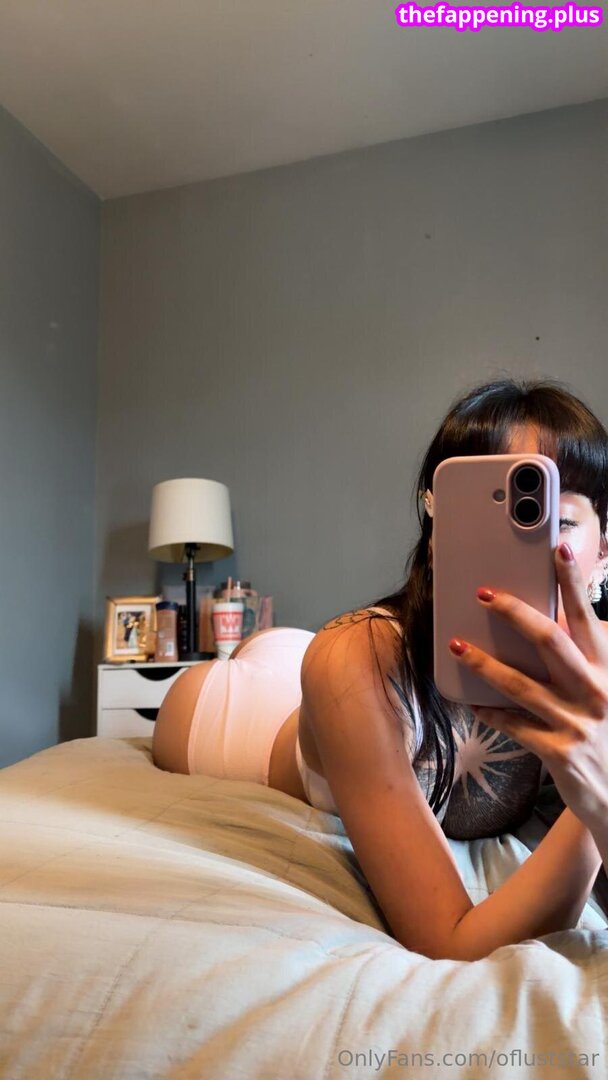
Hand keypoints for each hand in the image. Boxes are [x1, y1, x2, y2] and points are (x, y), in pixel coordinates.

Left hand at [449, 543, 607, 829]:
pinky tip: (472, 702)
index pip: (587, 617)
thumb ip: (586, 661)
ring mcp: (577, 723)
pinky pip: (515, 726)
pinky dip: (492, 712)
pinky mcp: (560, 754)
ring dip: (485, 662)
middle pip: (551, 640)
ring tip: (458, 646)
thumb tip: (552, 626)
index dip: (573, 582)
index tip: (559, 549)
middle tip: (482, 593)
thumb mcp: (606, 691)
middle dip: (514, 612)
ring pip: (521, 684)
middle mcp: (595, 691)